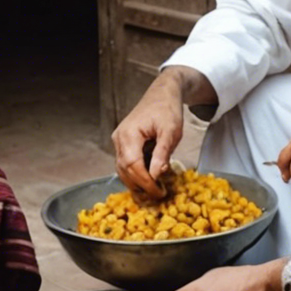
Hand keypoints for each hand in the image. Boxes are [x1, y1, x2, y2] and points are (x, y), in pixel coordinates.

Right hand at [112, 81, 184, 198]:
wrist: (162, 94)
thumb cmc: (168, 110)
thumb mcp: (171, 132)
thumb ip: (162, 153)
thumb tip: (156, 175)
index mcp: (129, 134)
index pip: (133, 165)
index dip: (144, 182)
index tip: (158, 192)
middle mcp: (119, 138)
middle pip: (124, 170)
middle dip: (140, 186)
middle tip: (158, 196)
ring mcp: (119, 140)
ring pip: (122, 169)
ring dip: (136, 182)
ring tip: (153, 191)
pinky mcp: (123, 143)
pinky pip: (125, 163)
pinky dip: (135, 173)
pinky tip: (148, 180)